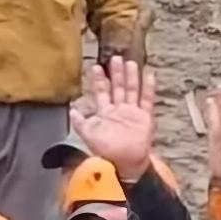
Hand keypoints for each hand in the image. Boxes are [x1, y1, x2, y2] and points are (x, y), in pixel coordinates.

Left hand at [69, 55, 155, 181]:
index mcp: (105, 113)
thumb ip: (80, 122)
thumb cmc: (106, 150)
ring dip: (130, 77)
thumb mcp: (88, 134)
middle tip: (115, 58)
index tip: (96, 67)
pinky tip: (149, 75)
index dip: (99, 80)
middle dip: (116, 73)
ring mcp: (132, 112)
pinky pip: (147, 99)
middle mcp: (119, 110)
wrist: (124, 161)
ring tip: (129, 62)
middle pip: (117, 87)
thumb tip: (71, 110)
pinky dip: (148, 87)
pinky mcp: (145, 116)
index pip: (102, 93)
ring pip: (131, 90)